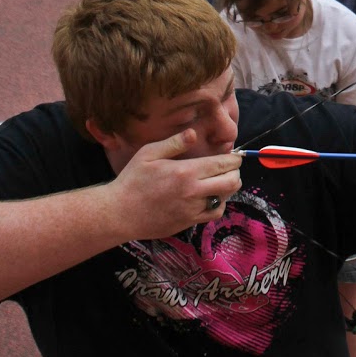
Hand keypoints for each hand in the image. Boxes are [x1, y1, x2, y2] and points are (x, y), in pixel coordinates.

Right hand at [108, 130, 243, 238]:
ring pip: (225, 199)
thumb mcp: (148, 153)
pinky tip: (209, 197)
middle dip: (235, 173)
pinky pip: (213, 214)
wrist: (119, 213)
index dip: (234, 159)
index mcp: (186, 172)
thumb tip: (193, 133)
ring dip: (227, 189)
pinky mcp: (188, 223)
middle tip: (231, 168)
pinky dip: (217, 204)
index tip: (234, 156)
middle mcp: (193, 192)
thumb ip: (174, 143)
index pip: (222, 165)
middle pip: (231, 182)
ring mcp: (192, 210)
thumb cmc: (132, 180)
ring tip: (221, 181)